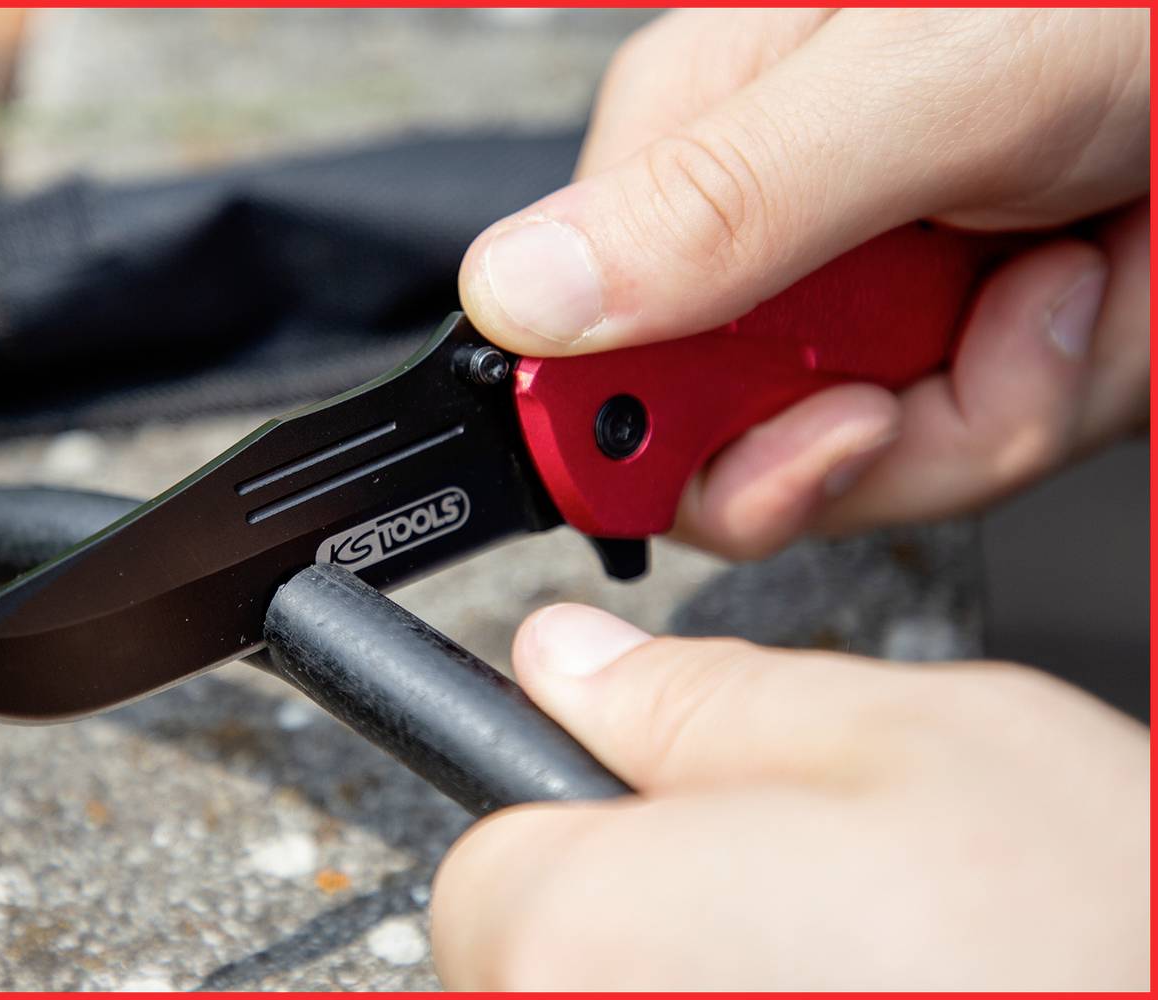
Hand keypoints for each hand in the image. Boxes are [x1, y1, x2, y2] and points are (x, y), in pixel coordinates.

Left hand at [431, 604, 1149, 989]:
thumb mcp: (892, 735)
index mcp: (587, 938)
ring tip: (852, 964)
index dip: (585, 828)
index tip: (665, 824)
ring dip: (704, 976)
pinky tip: (861, 998)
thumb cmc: (1097, 934)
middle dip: (644, 913)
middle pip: (544, 958)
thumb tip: (569, 660)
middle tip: (794, 898)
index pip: (486, 866)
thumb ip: (692, 697)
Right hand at [459, 9, 1149, 557]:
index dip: (655, 442)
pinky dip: (1060, 384)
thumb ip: (716, 205)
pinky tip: (1095, 282)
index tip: (758, 445)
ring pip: (876, 462)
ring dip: (1000, 398)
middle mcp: (773, 234)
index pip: (596, 360)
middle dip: (876, 434)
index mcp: (700, 149)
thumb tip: (518, 296)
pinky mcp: (969, 337)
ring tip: (1064, 270)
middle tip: (947, 349)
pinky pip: (977, 439)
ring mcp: (877, 296)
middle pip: (739, 442)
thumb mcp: (916, 86)